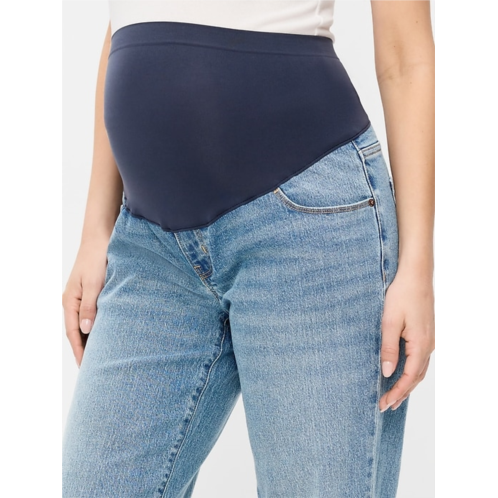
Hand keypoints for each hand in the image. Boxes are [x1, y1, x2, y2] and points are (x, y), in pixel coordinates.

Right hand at [62, 240, 108, 366]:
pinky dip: (99, 326)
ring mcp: (84, 298)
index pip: (73, 334)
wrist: (102, 237)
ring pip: (87, 324)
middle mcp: (75, 302)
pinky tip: (109, 333)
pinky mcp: (94, 293)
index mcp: (70, 302)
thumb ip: (90, 307)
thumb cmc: (97, 258)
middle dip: (85, 350)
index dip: (80, 352)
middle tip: (96, 370)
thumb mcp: (95, 283)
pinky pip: (94, 314)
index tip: (87, 369)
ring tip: (103, 357)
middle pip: (78, 332)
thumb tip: (85, 330)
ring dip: (92, 339)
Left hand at [380, 272, 434, 411]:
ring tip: (395, 397)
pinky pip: (421, 360)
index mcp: (421, 345)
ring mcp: (430, 340)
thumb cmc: (401, 295)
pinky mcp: (426, 334)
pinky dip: (412, 372)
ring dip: (408, 384)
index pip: (409, 377)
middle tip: (387, 406)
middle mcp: (429, 346)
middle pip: (417, 377)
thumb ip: (389, 348)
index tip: (383, 404)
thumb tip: (387, 372)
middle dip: (402, 393)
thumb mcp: (389, 322)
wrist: (416, 275)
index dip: (396, 392)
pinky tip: (403, 373)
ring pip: (420, 370)